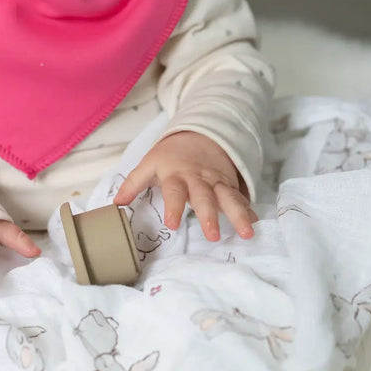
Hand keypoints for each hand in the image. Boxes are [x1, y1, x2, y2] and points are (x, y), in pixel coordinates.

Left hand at [113, 132, 257, 240]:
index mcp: (175, 174)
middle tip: (212, 236)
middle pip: (204, 196)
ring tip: (246, 233)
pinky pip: (239, 197)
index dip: (173, 207)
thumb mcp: (149, 164)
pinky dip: (247, 210)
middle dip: (209, 215)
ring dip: (237, 214)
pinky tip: (255, 224)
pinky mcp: (229, 184)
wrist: (199, 135)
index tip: (172, 224)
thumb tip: (116, 204)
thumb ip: (133, 183)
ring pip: (227, 197)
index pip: (173, 191)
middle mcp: (197, 178)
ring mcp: (215, 181)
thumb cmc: (169, 157)